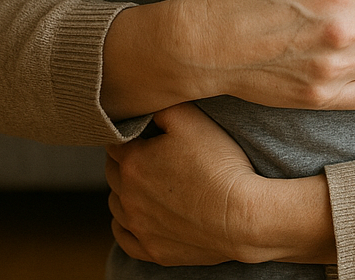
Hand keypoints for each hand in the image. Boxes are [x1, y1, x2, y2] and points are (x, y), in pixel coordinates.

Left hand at [106, 103, 334, 265]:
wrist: (240, 216)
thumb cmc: (218, 164)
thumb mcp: (192, 119)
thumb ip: (162, 106)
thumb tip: (144, 104)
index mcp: (132, 162)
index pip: (115, 140)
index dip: (130, 132)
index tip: (144, 129)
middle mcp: (126, 197)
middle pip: (113, 172)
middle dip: (126, 160)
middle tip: (150, 152)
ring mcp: (138, 227)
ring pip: (116, 205)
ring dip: (126, 191)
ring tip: (150, 181)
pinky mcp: (152, 250)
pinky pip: (124, 237)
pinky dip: (127, 224)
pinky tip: (141, 215)